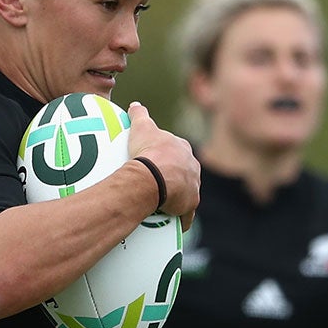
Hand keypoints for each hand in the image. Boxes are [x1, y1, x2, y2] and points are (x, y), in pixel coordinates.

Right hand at [125, 102, 200, 226]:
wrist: (153, 176)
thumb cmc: (148, 151)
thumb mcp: (142, 127)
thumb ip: (140, 115)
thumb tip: (135, 104)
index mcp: (183, 148)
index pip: (177, 152)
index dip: (168, 158)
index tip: (157, 163)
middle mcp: (192, 166)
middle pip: (184, 173)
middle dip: (175, 178)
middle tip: (157, 185)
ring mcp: (193, 186)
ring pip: (186, 192)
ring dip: (178, 198)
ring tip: (162, 204)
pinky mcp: (190, 204)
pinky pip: (186, 214)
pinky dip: (181, 218)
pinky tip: (172, 222)